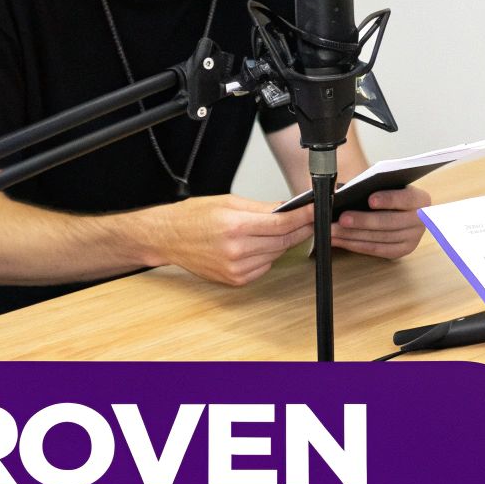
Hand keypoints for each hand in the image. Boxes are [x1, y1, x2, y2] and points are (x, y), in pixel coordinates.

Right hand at [145, 196, 313, 285]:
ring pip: (276, 254)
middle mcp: (236, 250)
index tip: (316, 210)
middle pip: (283, 240)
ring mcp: (235, 269)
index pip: (282, 223)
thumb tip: (289, 208)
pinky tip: (260, 245)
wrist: (167, 238)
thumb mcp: (229, 202)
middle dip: (300, 228)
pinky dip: (268, 255)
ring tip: (281, 230)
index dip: (304, 217)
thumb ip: (262, 208)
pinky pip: (264, 266)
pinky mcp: (235, 280)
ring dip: (283, 242)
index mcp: (235, 226)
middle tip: (309, 219)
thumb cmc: (193, 217)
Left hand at [330, 185, 431, 258]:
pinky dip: (355, 245)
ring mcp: (414, 238)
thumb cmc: (388, 193)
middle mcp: (422, 220)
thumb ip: (372, 186)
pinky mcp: (403, 250)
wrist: (398, 209)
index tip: (370, 199)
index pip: (406, 198)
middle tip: (341, 219)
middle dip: (363, 221)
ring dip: (353, 235)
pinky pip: (377, 250)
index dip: (389, 200)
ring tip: (333, 230)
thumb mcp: (386, 185)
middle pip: (390, 222)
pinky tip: (339, 240)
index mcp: (421, 199)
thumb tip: (345, 192)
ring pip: (381, 238)